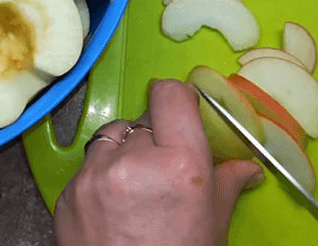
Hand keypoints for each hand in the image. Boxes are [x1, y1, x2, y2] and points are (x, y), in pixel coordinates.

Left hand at [53, 79, 264, 245]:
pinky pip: (89, 167)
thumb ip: (227, 183)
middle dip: (153, 135)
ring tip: (134, 188)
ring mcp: (95, 176)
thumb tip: (248, 166)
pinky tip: (113, 206)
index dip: (176, 98)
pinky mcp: (69, 192)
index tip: (180, 109)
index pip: (170, 94)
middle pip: (141, 118)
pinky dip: (101, 177)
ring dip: (124, 152)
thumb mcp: (213, 225)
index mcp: (179, 165)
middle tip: (161, 166)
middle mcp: (134, 161)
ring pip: (111, 138)